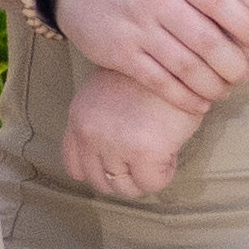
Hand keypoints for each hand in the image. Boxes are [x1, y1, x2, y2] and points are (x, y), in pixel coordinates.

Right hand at [53, 0, 248, 109]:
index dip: (247, 26)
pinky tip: (199, 104)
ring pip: (187, 66)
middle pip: (207, 41)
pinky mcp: (120, 54)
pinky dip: (185, 98)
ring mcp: (137, 28)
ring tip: (224, 92)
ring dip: (213, 85)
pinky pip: (160, 82)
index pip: (219, 1)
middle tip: (244, 76)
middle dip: (234, 65)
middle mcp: (156, 0)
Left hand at [62, 69, 213, 203]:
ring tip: (159, 151)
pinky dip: (164, 173)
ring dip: (145, 176)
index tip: (121, 163)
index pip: (75, 167)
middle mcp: (90, 134)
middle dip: (127, 176)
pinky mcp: (144, 152)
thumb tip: (109, 161)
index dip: (101, 170)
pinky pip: (152, 183)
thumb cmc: (146, 77)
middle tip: (146, 157)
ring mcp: (115, 145)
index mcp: (78, 119)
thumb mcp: (106, 94)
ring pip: (126, 188)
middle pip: (102, 182)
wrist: (173, 59)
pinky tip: (171, 150)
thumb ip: (99, 124)